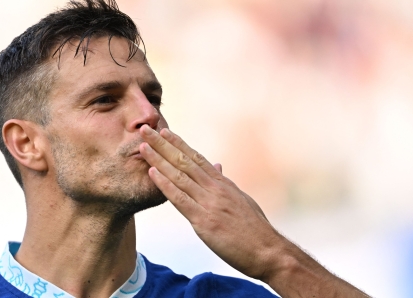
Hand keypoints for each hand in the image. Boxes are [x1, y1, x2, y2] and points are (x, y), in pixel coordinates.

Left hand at [139, 125, 369, 297]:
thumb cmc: (257, 231)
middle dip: (163, 144)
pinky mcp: (204, 220)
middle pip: (184, 161)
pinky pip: (180, 198)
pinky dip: (165, 184)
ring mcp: (209, 203)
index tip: (165, 132)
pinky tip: (152, 172)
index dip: (179, 144)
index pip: (197, 159)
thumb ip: (226, 185)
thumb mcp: (242, 201)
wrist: (269, 251)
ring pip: (179, 175)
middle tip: (145, 129)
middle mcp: (215, 188)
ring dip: (159, 159)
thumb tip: (217, 168)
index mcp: (224, 184)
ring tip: (142, 145)